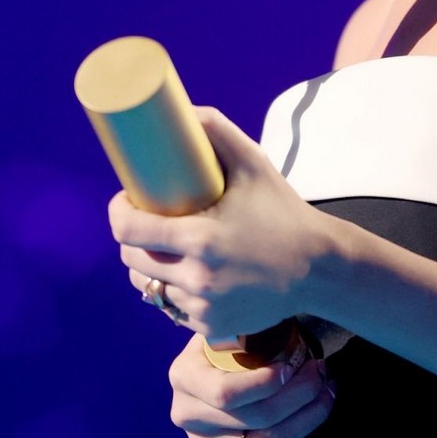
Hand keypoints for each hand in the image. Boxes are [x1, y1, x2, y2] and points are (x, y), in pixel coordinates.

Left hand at [108, 106, 331, 338]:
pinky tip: (187, 274)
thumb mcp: (254, 164)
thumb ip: (218, 131)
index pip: (128, 230)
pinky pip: (172, 308)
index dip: (117, 212)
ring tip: (163, 247)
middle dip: (130, 238)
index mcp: (200, 240)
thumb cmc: (284, 211)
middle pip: (131, 260)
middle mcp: (197, 279)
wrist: (319, 269)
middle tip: (143, 219)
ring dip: (148, 266)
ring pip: (148, 287)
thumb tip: (184, 110)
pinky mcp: (211, 327)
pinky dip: (173, 290)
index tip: (123, 199)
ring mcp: (203, 308)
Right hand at [169, 334, 334, 437]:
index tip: (297, 364)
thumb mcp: (234, 335)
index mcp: (184, 373)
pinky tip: (313, 413)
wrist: (230, 397)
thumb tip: (274, 301)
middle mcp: (183, 411)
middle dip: (297, 396)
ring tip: (328, 391)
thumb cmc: (236, 356)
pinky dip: (296, 436)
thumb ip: (244, 326)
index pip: (226, 392)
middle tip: (323, 374)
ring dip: (306, 416)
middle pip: (252, 417)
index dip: (266, 383)